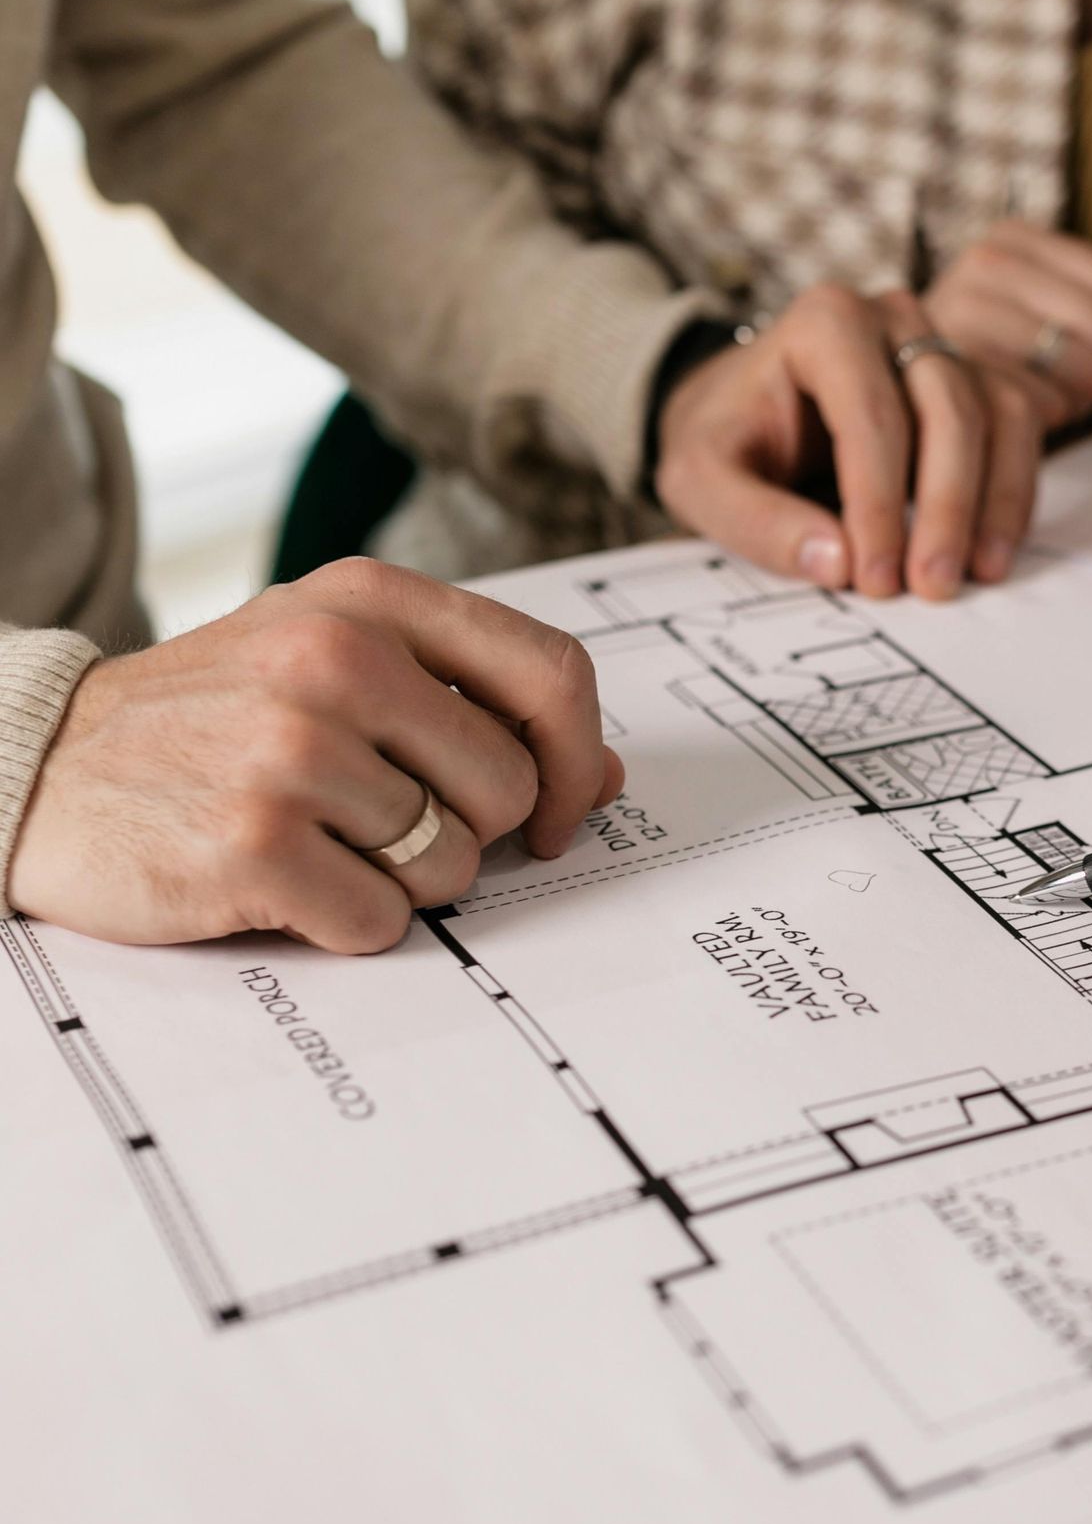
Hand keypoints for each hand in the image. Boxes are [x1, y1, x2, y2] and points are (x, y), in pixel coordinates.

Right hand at [7, 559, 621, 953]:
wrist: (42, 769)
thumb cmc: (210, 721)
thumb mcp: (331, 664)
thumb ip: (468, 704)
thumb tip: (602, 778)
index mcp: (368, 600)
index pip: (552, 673)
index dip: (575, 759)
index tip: (555, 809)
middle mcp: (335, 659)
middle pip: (508, 789)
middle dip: (467, 832)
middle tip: (382, 824)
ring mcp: (291, 751)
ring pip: (450, 865)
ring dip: (399, 880)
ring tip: (316, 842)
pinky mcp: (253, 846)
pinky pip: (381, 923)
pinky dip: (344, 922)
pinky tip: (284, 882)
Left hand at [654, 284, 1038, 600]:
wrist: (746, 410)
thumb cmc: (728, 439)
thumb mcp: (702, 481)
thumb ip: (755, 521)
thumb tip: (836, 562)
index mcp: (825, 323)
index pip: (869, 415)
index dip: (879, 503)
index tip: (876, 579)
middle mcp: (893, 318)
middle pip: (947, 409)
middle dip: (945, 507)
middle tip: (930, 586)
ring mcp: (942, 344)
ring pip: (996, 415)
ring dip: (991, 503)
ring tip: (973, 576)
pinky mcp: (975, 379)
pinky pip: (1018, 429)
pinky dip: (1012, 494)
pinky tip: (990, 554)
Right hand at [923, 222, 1091, 434]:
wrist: (884, 407)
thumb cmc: (983, 367)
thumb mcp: (1049, 313)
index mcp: (1015, 238)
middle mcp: (985, 262)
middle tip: (1084, 399)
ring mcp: (963, 312)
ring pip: (1089, 370)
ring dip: (1079, 405)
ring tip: (1044, 404)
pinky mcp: (951, 371)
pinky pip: (1045, 407)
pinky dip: (1046, 423)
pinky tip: (1016, 422)